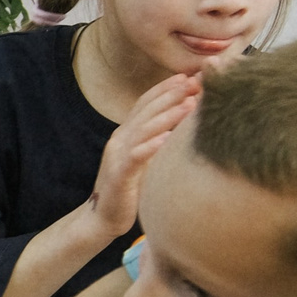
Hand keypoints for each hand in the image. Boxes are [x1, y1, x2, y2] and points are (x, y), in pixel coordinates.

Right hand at [86, 71, 199, 237]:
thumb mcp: (145, 160)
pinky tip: (168, 139)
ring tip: (190, 104)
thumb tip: (183, 128)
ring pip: (143, 129)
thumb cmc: (130, 190)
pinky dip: (152, 146)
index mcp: (125, 134)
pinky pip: (136, 157)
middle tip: (195, 82)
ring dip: (168, 115)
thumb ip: (156, 142)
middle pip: (146, 110)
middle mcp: (120, 140)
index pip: (144, 103)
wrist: (102, 219)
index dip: (165, 88)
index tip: (188, 76)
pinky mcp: (120, 176)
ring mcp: (118, 156)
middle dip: (171, 94)